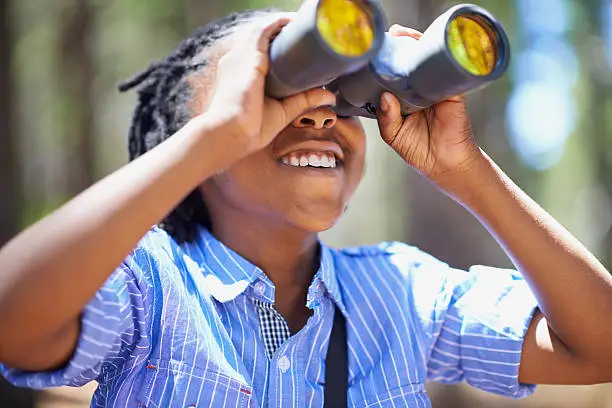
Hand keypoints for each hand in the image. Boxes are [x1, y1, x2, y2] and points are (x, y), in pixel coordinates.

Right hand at [203, 15, 335, 153]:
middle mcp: (237, 62)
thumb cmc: (249, 130)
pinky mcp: (250, 55)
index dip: (275, 48)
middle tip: (302, 34)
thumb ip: (304, 100)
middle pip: (260, 40)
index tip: (294, 47)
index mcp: (239, 76)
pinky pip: (265, 30)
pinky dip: (279, 23)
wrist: (231, 133)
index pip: (257, 54)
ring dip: (281, 26)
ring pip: (263, 32)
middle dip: (280, 34)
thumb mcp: (283, 111)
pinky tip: (293, 21)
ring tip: (301, 24)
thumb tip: (330, 96)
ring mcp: (241, 57)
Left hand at [376, 25, 480, 183]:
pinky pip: (444, 70)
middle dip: (401, 44)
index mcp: (403, 97)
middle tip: (392, 34)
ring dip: (417, 44)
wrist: (445, 163)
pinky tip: (425, 49)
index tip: (375, 48)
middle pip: (410, 61)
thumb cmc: (419, 150)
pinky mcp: (452, 91)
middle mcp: (419, 89)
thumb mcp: (393, 135)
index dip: (385, 59)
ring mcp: (436, 88)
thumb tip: (385, 96)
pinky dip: (436, 58)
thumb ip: (386, 118)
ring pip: (426, 60)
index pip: (393, 73)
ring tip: (403, 35)